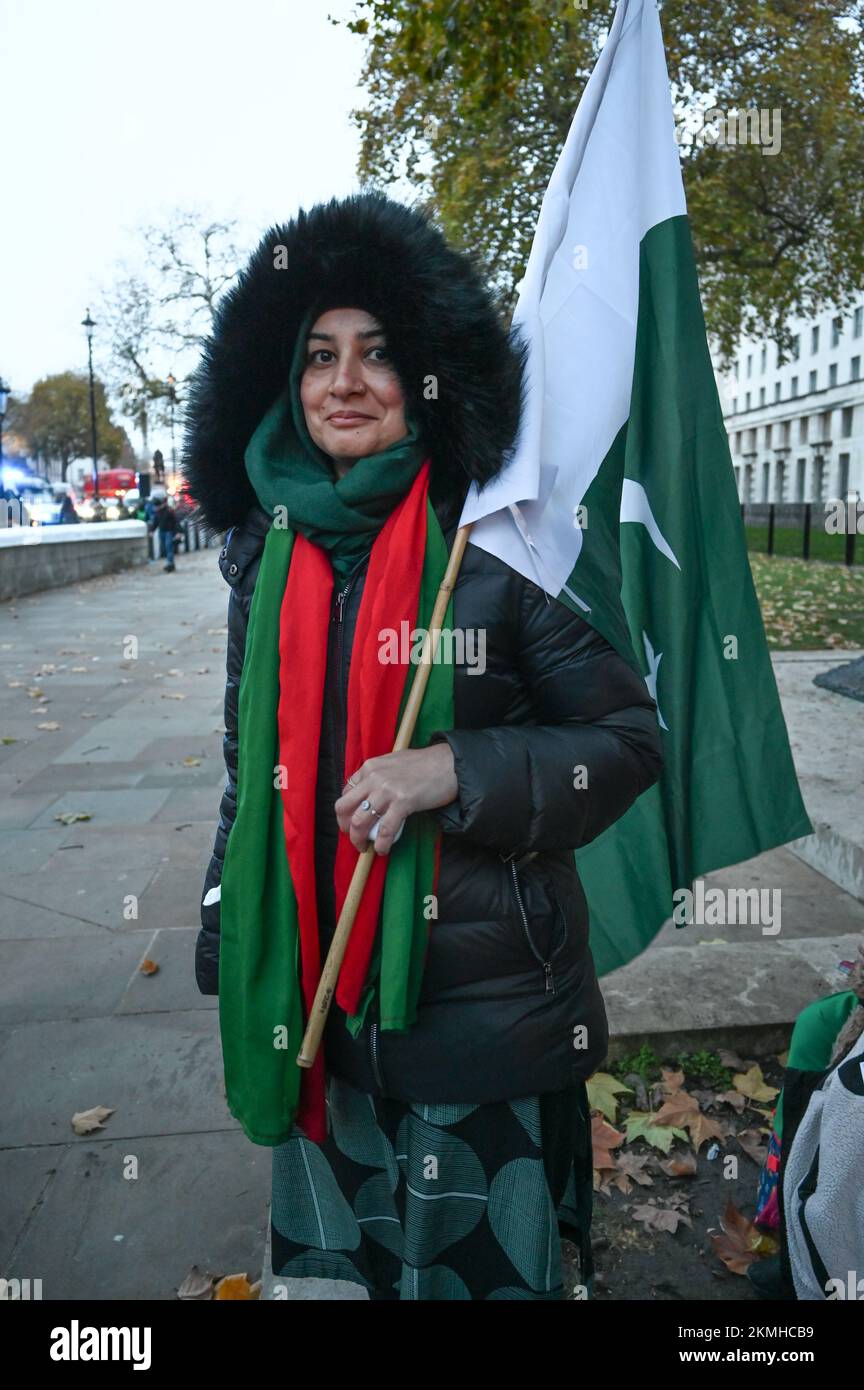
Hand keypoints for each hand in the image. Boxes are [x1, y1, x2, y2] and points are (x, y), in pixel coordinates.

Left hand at [335, 744, 457, 855]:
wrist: (450, 764)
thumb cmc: (425, 764)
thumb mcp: (393, 763)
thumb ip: (378, 776)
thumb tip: (369, 794)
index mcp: (370, 767)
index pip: (346, 792)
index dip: (345, 812)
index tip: (352, 822)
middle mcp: (374, 777)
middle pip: (344, 808)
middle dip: (345, 828)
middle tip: (355, 838)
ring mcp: (387, 789)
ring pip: (359, 821)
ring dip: (358, 840)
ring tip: (365, 848)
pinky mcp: (403, 802)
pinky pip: (385, 830)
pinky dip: (381, 844)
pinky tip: (383, 850)